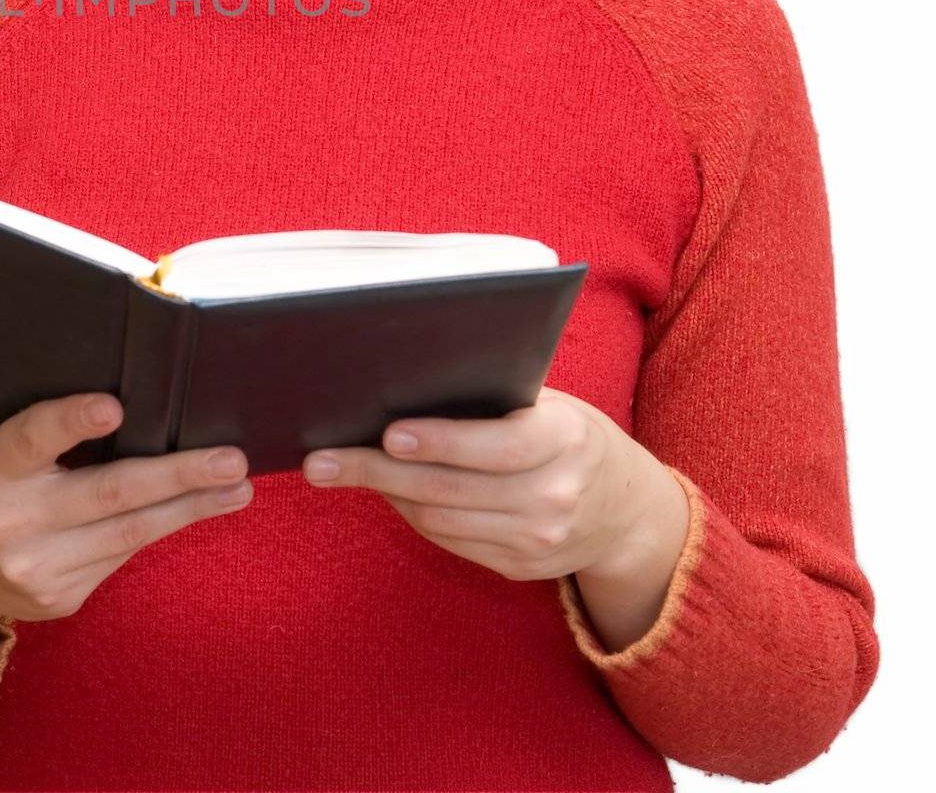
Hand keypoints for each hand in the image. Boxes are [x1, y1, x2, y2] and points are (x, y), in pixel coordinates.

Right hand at [0, 392, 252, 632]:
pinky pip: (121, 557)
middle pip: (107, 494)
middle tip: (231, 459)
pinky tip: (193, 508)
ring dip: (191, 508)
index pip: (31, 438)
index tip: (114, 405)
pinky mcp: (59, 600)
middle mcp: (9, 521)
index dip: (72, 420)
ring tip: (237, 487)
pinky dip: (160, 527)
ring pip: (129, 534)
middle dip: (177, 476)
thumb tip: (137, 407)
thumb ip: (48, 433)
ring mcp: (36, 568)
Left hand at [302, 386, 665, 582]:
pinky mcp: (519, 567)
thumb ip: (496, 400)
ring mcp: (538, 541)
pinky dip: (412, 513)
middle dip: (376, 472)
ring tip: (339, 468)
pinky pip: (450, 541)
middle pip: (450, 489)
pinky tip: (387, 490)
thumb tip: (406, 381)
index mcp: (565, 440)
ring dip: (385, 493)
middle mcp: (555, 497)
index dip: (440, 442)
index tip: (388, 434)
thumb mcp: (551, 405)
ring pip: (440, 519)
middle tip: (321, 461)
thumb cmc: (570, 436)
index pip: (496, 447)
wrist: (627, 511)